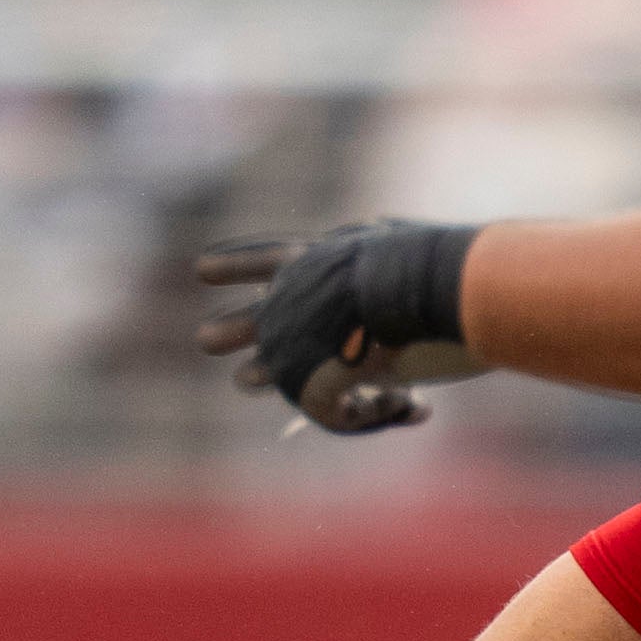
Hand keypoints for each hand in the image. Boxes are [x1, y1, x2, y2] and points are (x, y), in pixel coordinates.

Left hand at [192, 222, 476, 434]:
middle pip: (249, 320)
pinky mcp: (309, 382)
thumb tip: (380, 224)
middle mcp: (293, 299)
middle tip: (207, 339)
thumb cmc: (439, 263)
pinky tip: (411, 407)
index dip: (234, 264)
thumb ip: (384, 237)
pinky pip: (328, 412)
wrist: (432, 286)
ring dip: (262, 377)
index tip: (201, 269)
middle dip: (229, 330)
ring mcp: (294, 341)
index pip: (264, 258)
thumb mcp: (403, 241)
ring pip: (264, 371)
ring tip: (246, 380)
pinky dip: (365, 416)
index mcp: (316, 260)